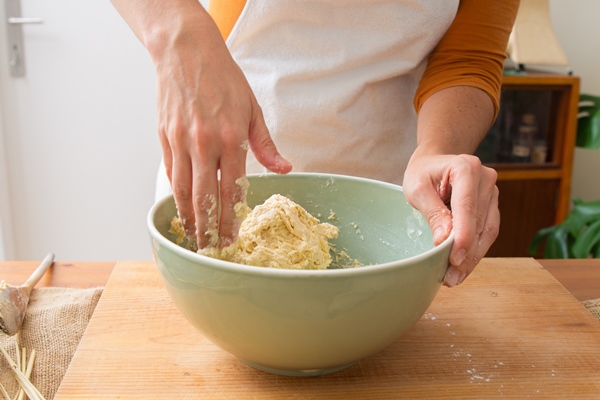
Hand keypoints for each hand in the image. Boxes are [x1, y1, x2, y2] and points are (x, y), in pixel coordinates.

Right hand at [152, 10, 291, 247]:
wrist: (186, 51)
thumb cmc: (223, 78)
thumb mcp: (252, 108)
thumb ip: (265, 145)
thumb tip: (283, 169)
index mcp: (231, 137)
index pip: (231, 188)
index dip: (231, 218)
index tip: (232, 239)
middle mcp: (204, 143)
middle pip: (204, 196)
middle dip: (208, 228)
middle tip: (211, 250)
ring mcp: (181, 141)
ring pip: (182, 189)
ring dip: (189, 217)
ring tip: (194, 238)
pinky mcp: (164, 137)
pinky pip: (170, 172)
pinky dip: (175, 194)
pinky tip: (181, 209)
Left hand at [403, 153, 499, 286]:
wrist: (434, 162)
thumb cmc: (423, 173)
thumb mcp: (417, 189)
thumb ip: (432, 212)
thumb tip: (445, 240)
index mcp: (466, 167)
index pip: (467, 206)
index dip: (463, 235)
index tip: (455, 258)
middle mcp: (485, 178)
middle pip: (479, 223)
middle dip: (466, 253)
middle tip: (450, 277)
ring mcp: (492, 192)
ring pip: (487, 232)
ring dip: (472, 258)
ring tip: (455, 278)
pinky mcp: (492, 206)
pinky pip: (488, 232)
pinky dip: (476, 251)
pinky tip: (463, 267)